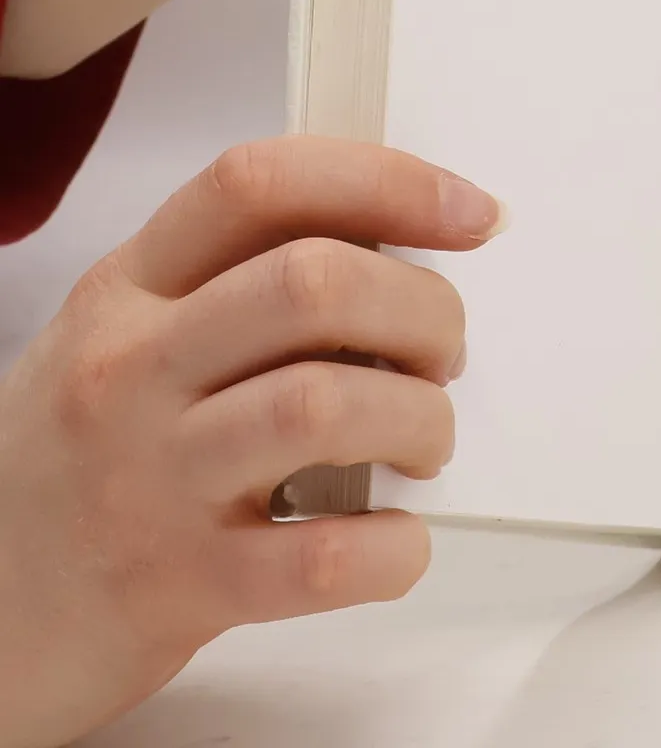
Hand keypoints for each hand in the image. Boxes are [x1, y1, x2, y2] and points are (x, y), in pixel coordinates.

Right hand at [0, 136, 504, 747]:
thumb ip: (237, 284)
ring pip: (324, 403)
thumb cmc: (77, 465)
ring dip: (419, 417)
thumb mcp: (124, 341)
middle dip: (424, 308)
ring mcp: (148, 479)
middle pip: (314, 283)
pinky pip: (317, 557)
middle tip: (445, 349)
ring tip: (424, 440)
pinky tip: (397, 541)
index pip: (261, 183)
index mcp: (130, 289)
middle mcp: (130, 370)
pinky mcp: (172, 589)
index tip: (472, 214)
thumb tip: (404, 249)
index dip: (389, 181)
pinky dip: (390, 547)